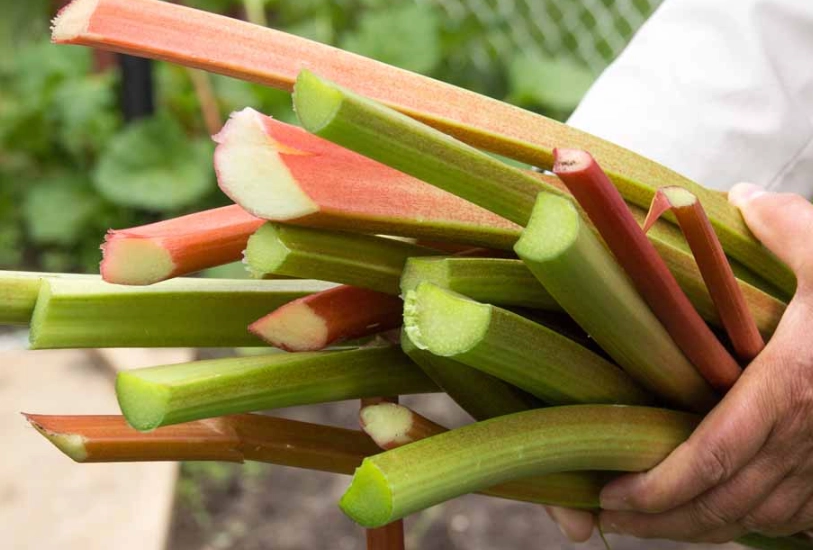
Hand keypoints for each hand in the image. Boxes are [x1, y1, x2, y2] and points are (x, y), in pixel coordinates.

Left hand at [595, 183, 812, 541]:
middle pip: (722, 503)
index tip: (610, 495)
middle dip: (661, 521)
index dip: (656, 488)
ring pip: (754, 518)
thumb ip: (788, 227)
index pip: (710, 457)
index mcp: (792, 388)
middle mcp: (808, 442)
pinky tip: (718, 512)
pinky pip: (790, 519)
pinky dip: (747, 522)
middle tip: (612, 518)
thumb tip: (738, 199)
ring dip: (697, 528)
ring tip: (650, 522)